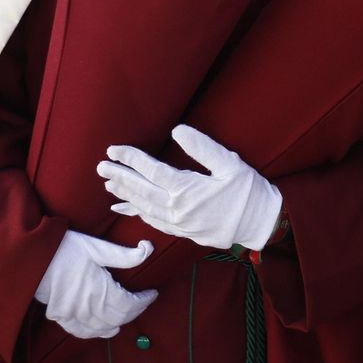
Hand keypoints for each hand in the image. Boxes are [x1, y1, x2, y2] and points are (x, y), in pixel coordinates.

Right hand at [33, 231, 158, 338]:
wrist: (30, 256)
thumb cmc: (64, 248)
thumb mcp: (96, 247)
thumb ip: (124, 255)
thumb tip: (148, 249)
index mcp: (100, 290)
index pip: (129, 305)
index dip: (144, 301)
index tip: (152, 293)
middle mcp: (87, 308)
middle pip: (118, 318)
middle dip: (134, 311)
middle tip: (142, 301)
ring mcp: (72, 315)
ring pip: (102, 329)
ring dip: (117, 323)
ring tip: (127, 314)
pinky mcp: (59, 316)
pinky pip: (81, 332)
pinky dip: (96, 332)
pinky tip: (103, 328)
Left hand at [98, 124, 283, 251]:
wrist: (261, 224)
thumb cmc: (249, 192)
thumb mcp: (230, 164)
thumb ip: (202, 147)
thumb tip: (178, 130)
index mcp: (187, 189)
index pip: (151, 171)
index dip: (131, 159)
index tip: (114, 150)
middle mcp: (178, 209)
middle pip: (141, 191)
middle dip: (120, 177)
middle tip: (101, 167)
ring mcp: (179, 223)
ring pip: (145, 208)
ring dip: (125, 195)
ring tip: (109, 185)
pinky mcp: (183, 232)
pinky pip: (154, 222)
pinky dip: (138, 214)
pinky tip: (128, 208)